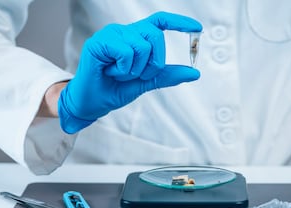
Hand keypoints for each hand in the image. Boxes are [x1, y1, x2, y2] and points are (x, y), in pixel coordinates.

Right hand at [58, 12, 201, 133]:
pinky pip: (126, 52)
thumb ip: (167, 75)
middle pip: (155, 35)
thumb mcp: (146, 82)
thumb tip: (194, 73)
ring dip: (135, 70)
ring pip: (142, 46)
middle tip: (137, 76)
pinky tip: (111, 72)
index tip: (198, 29)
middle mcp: (124, 31)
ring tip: (120, 74)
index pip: (160, 21)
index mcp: (135, 38)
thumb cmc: (115, 89)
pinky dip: (123, 69)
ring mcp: (111, 34)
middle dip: (153, 63)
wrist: (92, 103)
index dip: (179, 23)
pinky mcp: (99, 42)